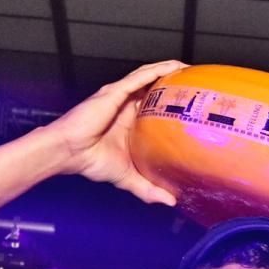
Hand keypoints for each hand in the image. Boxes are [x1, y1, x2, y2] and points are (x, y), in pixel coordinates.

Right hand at [46, 60, 185, 204]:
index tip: (195, 107)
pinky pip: (140, 77)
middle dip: (176, 84)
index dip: (174, 104)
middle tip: (198, 85)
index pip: (156, 108)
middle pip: (156, 89)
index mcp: (131, 123)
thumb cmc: (92, 162)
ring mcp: (121, 97)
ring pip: (150, 77)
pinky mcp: (115, 92)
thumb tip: (171, 201)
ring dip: (170, 71)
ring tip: (190, 69)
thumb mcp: (128, 178)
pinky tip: (174, 66)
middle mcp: (128, 106)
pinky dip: (158, 70)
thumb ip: (149, 189)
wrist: (70, 153)